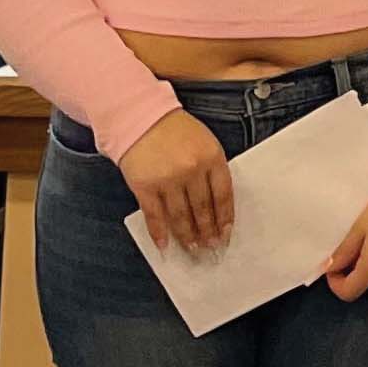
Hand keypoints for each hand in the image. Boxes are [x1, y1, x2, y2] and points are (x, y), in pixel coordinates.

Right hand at [115, 110, 232, 252]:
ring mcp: (167, 179)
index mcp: (212, 157)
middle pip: (203, 208)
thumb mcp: (205, 142)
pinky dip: (159, 232)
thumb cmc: (177, 131)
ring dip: (187, 235)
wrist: (141, 117)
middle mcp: (191, 170)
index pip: (224, 195)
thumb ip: (213, 168)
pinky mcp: (144, 185)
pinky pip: (154, 214)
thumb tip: (218, 203)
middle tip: (211, 248)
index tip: (226, 234)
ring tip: (192, 249)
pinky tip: (164, 245)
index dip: (225, 218)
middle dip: (207, 232)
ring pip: (180, 215)